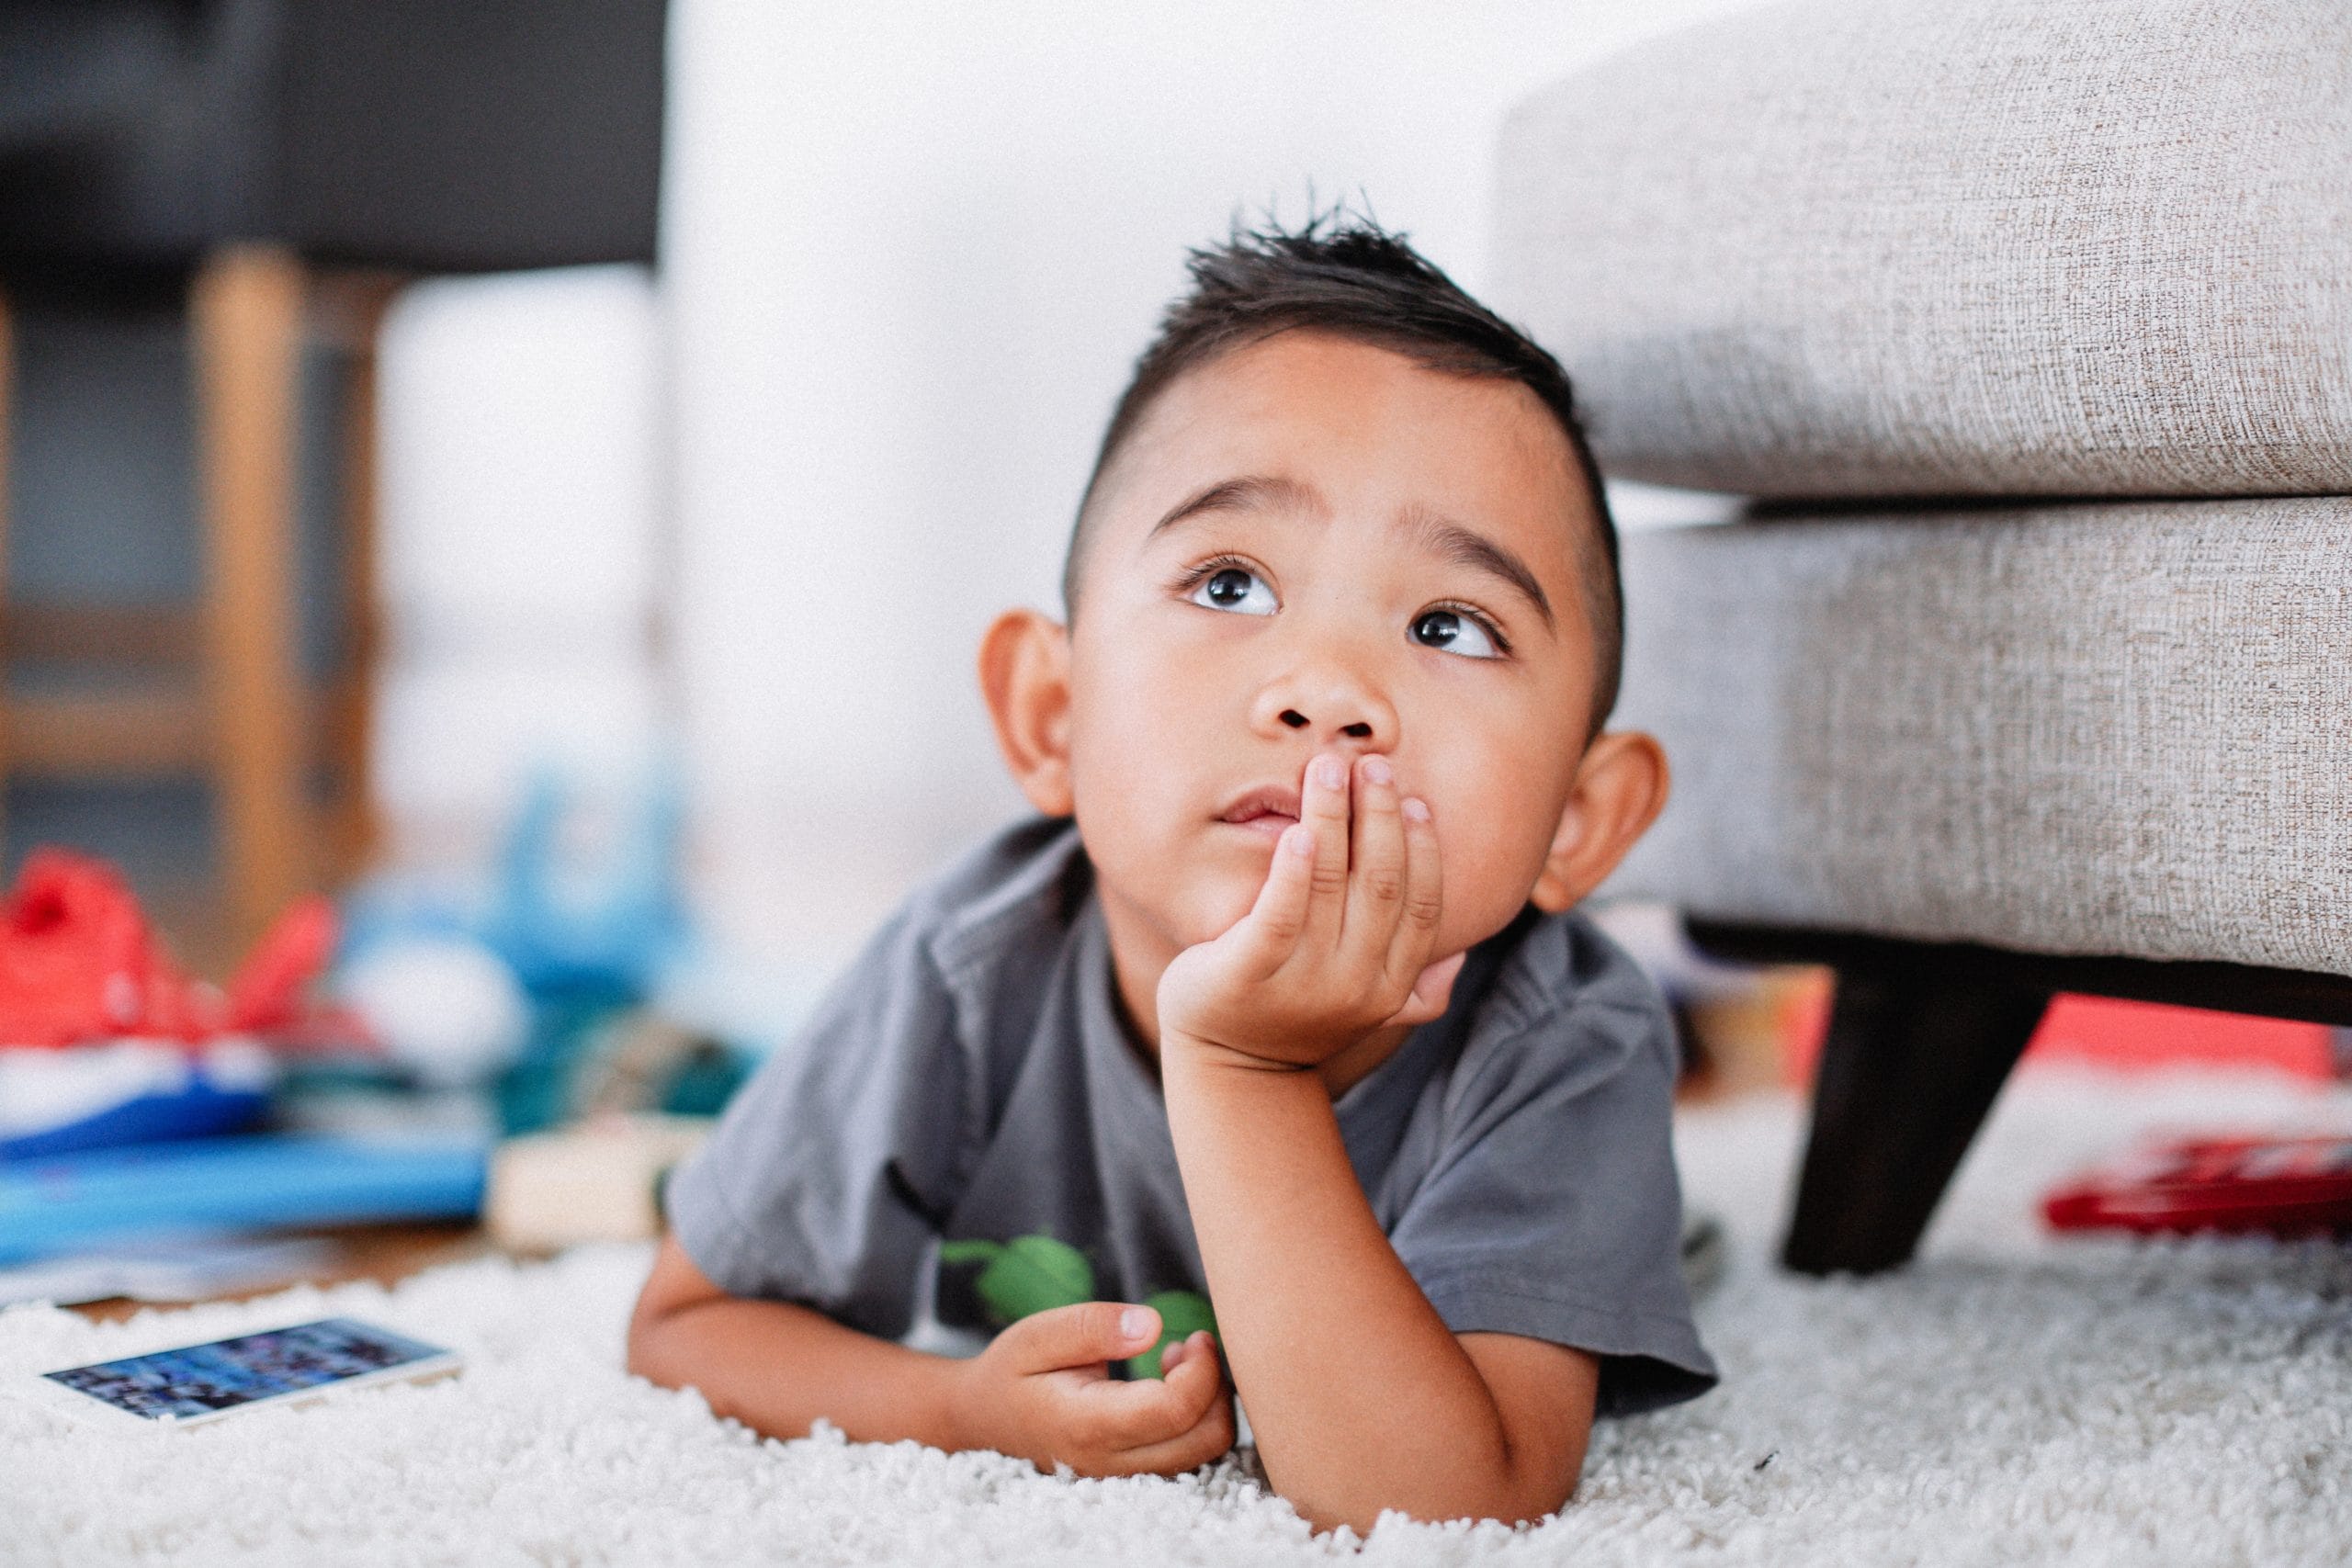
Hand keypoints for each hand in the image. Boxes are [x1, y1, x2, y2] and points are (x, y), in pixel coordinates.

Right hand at [944, 1301, 1234, 1476]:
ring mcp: (1123, 1475)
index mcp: (1088, 1425)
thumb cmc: (1011, 1372)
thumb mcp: (1038, 1335)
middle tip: (1192, 1344)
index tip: (1193, 1337)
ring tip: (1175, 1362)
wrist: (982, 1420)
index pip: (1175, 1410)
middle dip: (1216, 1386)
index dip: (1202, 1370)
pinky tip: (1167, 1384)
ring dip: (1209, 1403)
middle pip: (1204, 1438)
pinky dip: (1197, 1419)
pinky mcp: (1131, 1474)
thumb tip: (1153, 1325)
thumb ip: (1093, 1326)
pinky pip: (1189, 1455)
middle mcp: (1111, 1462)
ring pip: (1204, 1452)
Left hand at [1159, 751, 1465, 1071]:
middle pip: (1382, 884)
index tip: (1413, 799)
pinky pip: (1278, 918)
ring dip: (1334, 820)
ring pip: (1331, 887)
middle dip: (1380, 817)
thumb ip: (1413, 985)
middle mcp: (1355, 984)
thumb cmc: (1296, 1019)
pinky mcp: (1247, 977)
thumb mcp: (1361, 1007)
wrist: (1230, 1073)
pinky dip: (1293, 872)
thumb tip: (1460, 955)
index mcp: (1389, 983)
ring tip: (1329, 769)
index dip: (1423, 848)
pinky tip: (1299, 831)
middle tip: (1372, 766)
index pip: (1421, 905)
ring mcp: (1302, 984)